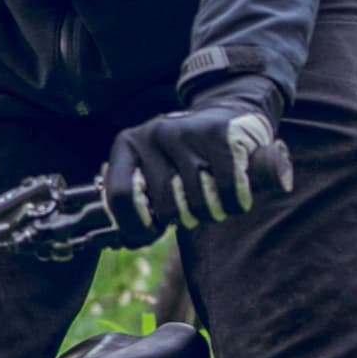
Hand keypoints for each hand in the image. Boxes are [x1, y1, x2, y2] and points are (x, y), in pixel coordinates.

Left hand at [104, 78, 292, 229]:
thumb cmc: (185, 158)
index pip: (119, 195)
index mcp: (128, 144)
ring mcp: (186, 130)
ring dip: (213, 213)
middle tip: (197, 210)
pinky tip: (237, 196)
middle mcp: (153, 133)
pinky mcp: (220, 133)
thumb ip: (139, 202)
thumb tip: (129, 241)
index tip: (154, 232)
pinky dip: (235, 202)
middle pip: (166, 207)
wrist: (230, 117)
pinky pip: (227, 190)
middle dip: (186, 220)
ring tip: (217, 199)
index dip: (134, 225)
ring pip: (197, 203)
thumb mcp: (155, 171)